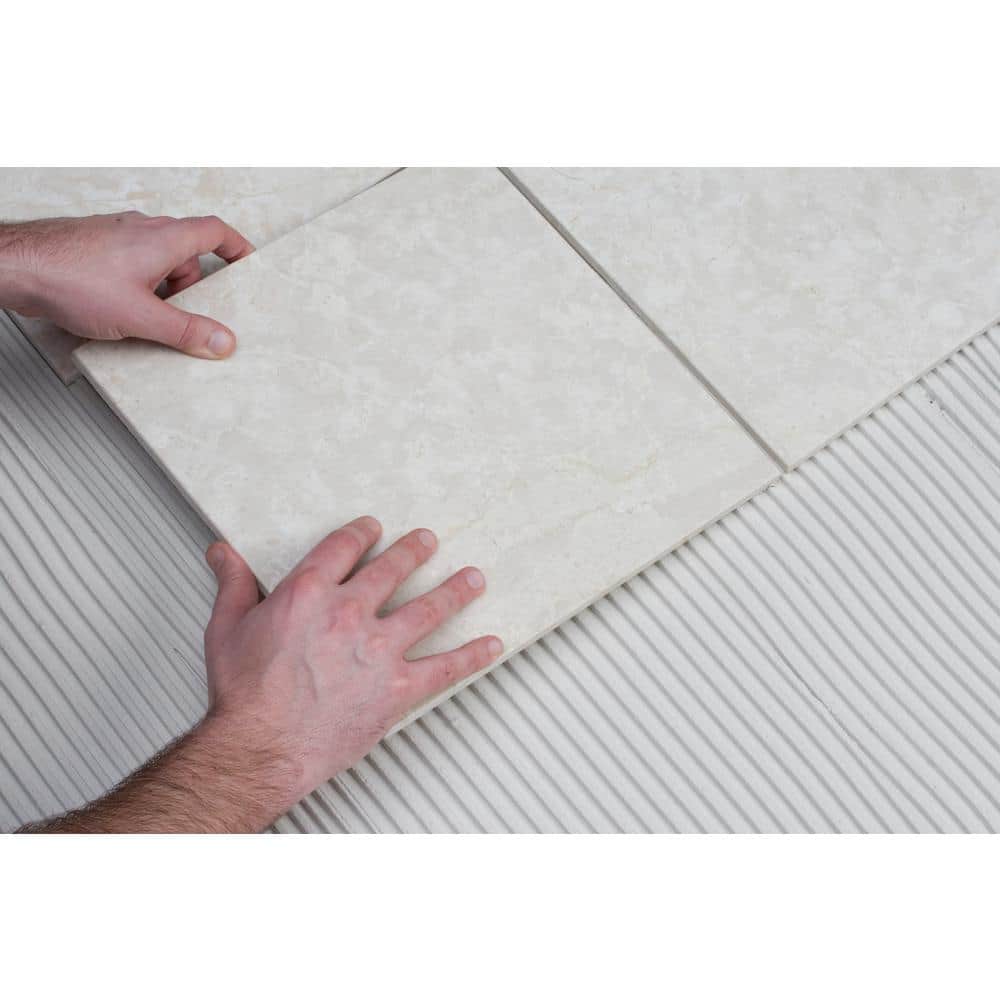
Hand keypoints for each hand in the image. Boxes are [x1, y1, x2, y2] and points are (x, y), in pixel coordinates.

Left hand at [0, 212, 253, 357]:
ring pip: (157, 260)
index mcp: (164, 238)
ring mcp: (117, 237)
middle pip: (186, 251)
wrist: (17, 267)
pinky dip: (139, 286)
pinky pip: (132, 266)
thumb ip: (186, 331)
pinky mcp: (96, 249)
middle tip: (193, 313)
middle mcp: (142, 230)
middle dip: (194, 284)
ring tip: (152, 317)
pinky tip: (123, 311)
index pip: (215, 231)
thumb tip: (221, 340)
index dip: (237, 246)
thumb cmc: (71, 277)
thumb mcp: (141, 315)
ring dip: (164, 288)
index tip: (248, 262)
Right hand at [203, 516, 502, 810]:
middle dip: (415, 551)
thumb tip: (223, 553)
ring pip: (429, 608)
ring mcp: (379, 649)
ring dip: (455, 590)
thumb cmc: (244, 695)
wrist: (262, 746)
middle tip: (428, 541)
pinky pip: (446, 667)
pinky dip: (473, 655)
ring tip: (473, 578)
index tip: (373, 528)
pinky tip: (490, 646)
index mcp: (310, 593)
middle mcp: (350, 613)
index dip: (362, 533)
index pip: (344, 547)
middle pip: (393, 569)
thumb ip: (232, 584)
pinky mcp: (398, 686)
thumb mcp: (227, 627)